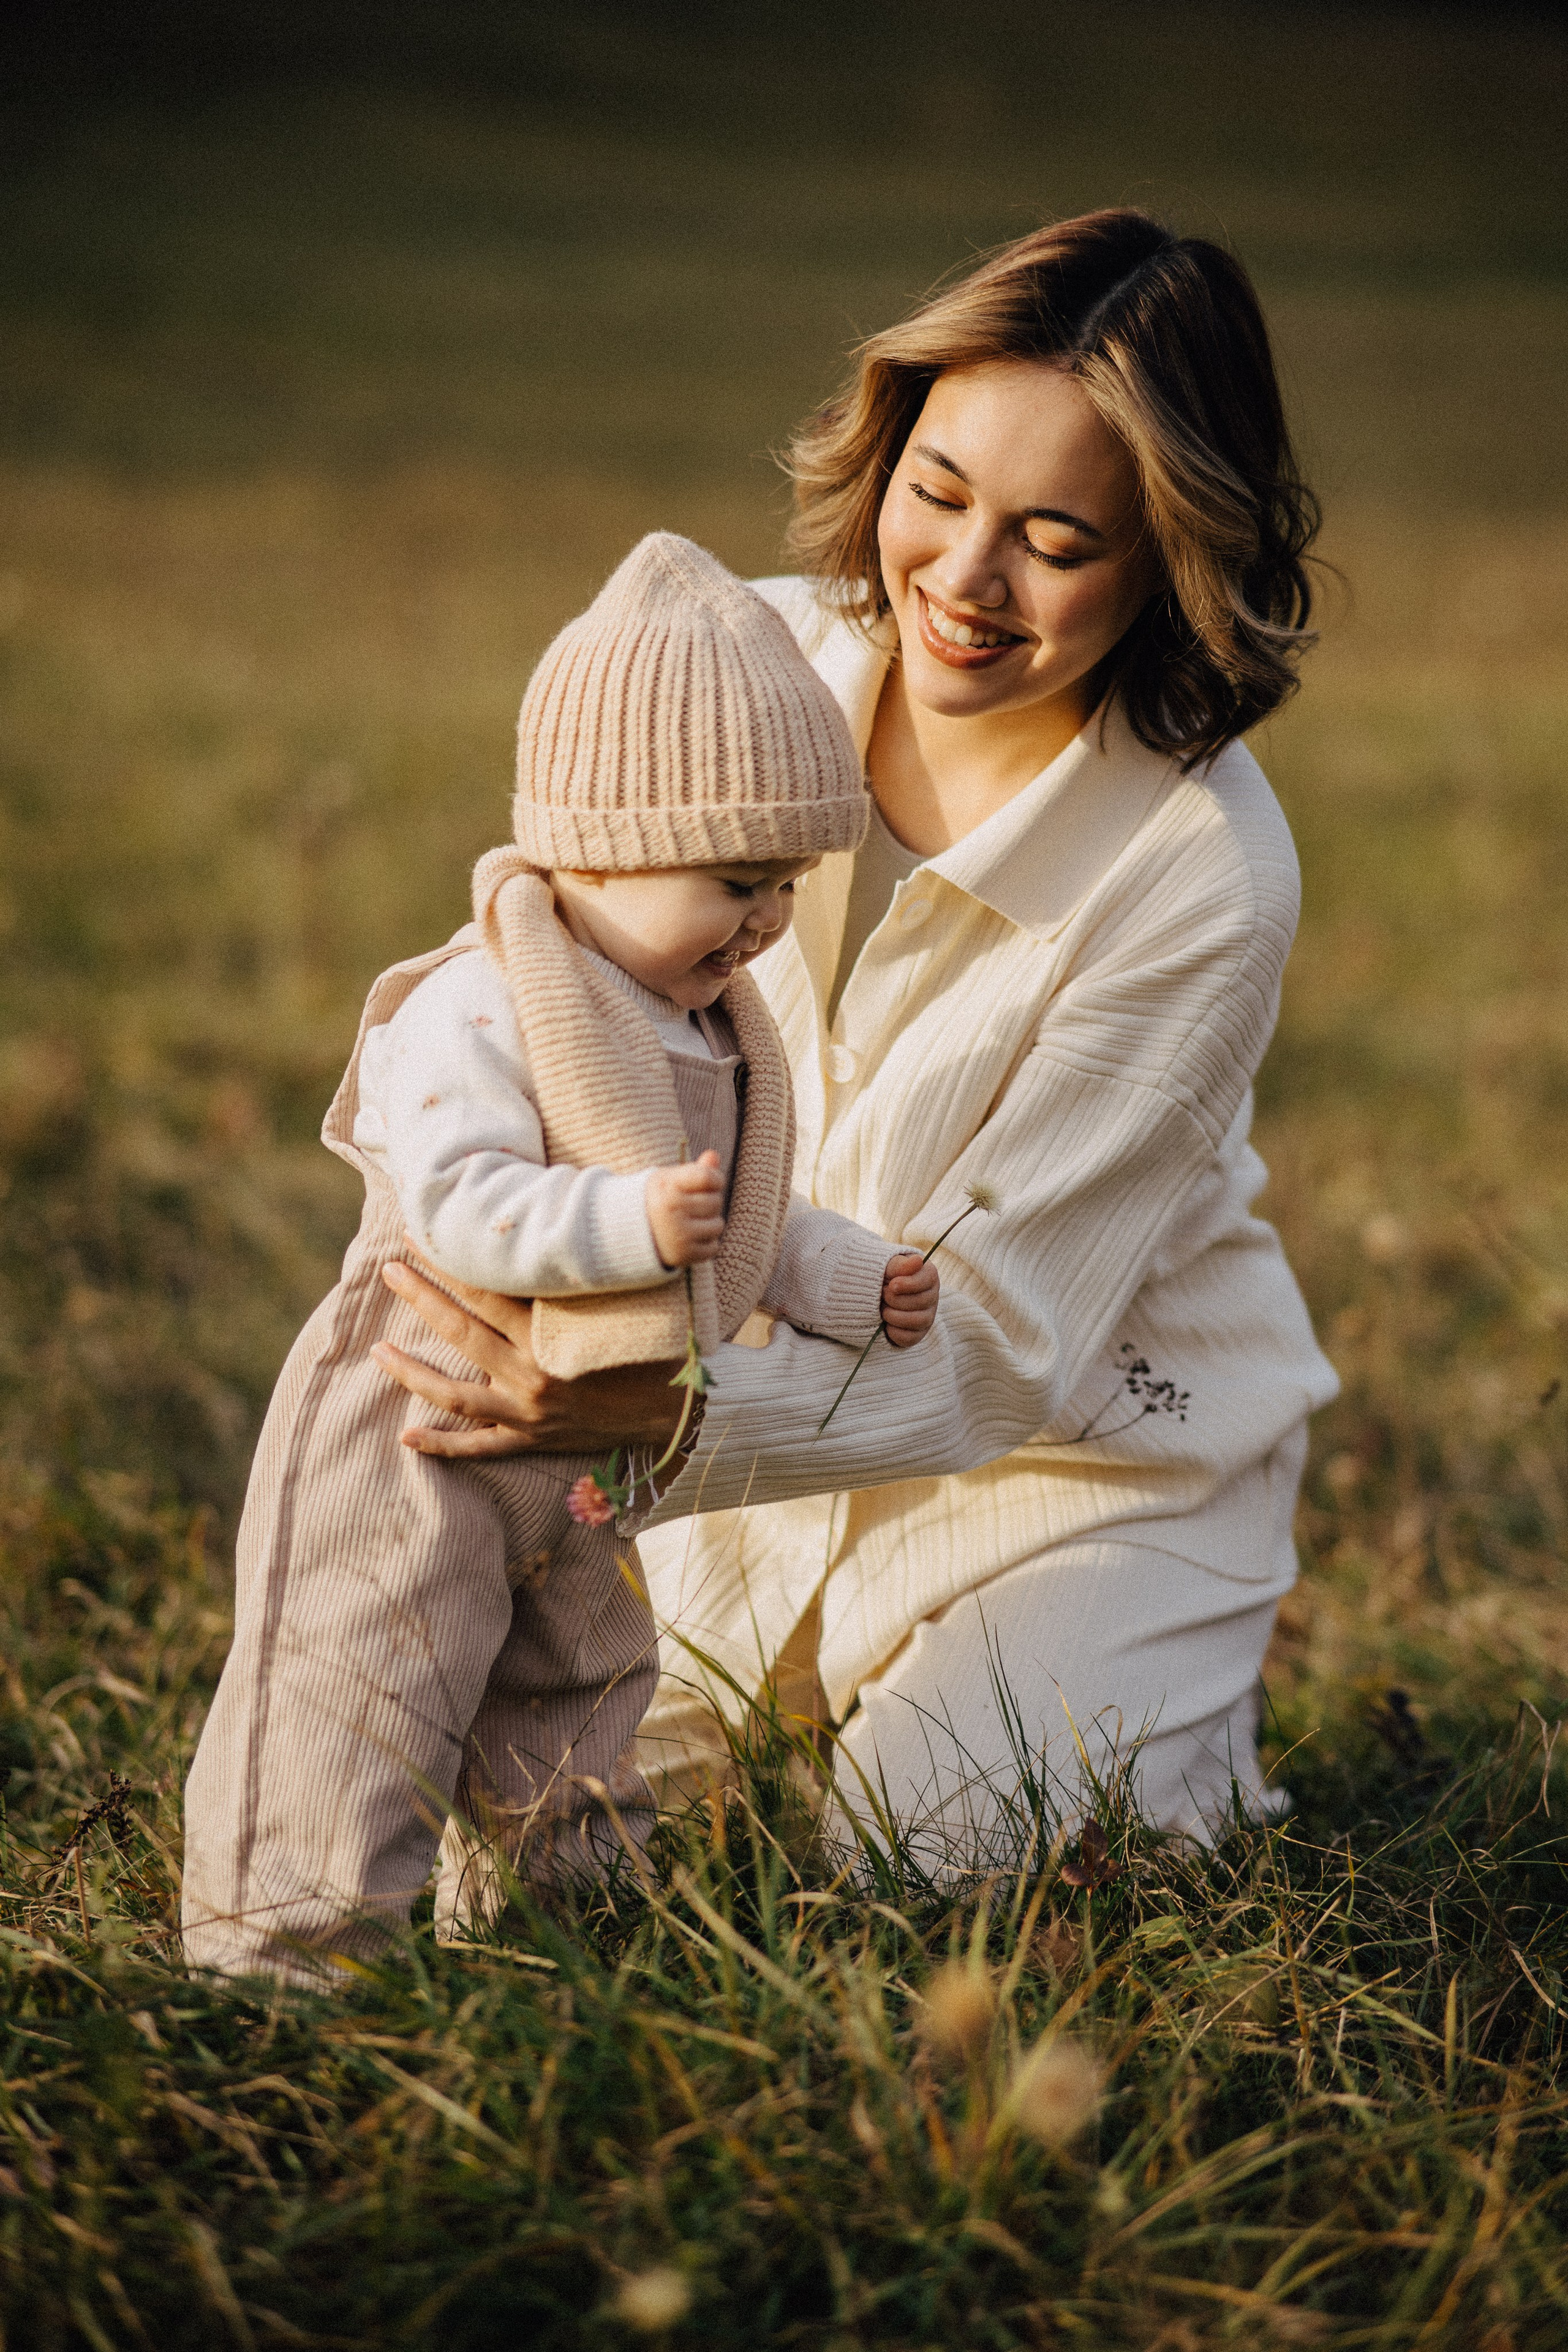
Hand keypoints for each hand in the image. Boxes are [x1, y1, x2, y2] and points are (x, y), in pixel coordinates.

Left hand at [371, 1256, 684, 1457]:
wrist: (677, 1412)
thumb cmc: (653, 1347)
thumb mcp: (620, 1303)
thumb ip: (583, 1273)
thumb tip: (554, 1223)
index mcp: (553, 1335)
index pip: (489, 1289)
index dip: (451, 1261)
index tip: (421, 1235)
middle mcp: (533, 1374)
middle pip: (462, 1331)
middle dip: (421, 1297)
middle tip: (389, 1269)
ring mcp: (527, 1412)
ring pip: (455, 1393)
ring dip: (412, 1371)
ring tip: (377, 1349)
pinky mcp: (531, 1440)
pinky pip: (479, 1448)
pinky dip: (442, 1446)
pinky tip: (406, 1437)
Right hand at [646, 1149, 726, 1268]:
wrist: (630, 1233)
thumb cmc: (659, 1200)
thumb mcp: (671, 1179)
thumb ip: (696, 1169)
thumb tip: (714, 1155)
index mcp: (667, 1186)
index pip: (708, 1177)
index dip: (715, 1179)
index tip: (708, 1183)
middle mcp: (671, 1209)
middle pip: (716, 1201)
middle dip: (710, 1202)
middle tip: (692, 1205)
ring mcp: (678, 1234)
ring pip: (718, 1225)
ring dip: (710, 1223)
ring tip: (690, 1221)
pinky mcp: (683, 1255)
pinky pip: (714, 1247)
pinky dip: (706, 1243)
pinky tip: (689, 1238)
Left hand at [880, 1250, 938, 1348]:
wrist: (875, 1293)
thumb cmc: (885, 1275)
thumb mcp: (889, 1266)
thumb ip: (900, 1265)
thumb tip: (917, 1261)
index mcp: (929, 1275)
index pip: (927, 1280)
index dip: (909, 1284)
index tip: (892, 1284)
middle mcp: (932, 1296)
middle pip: (922, 1302)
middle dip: (896, 1299)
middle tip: (883, 1294)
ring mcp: (927, 1317)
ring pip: (918, 1321)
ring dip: (894, 1316)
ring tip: (883, 1309)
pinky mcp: (917, 1334)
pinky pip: (909, 1338)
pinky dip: (894, 1332)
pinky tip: (885, 1324)